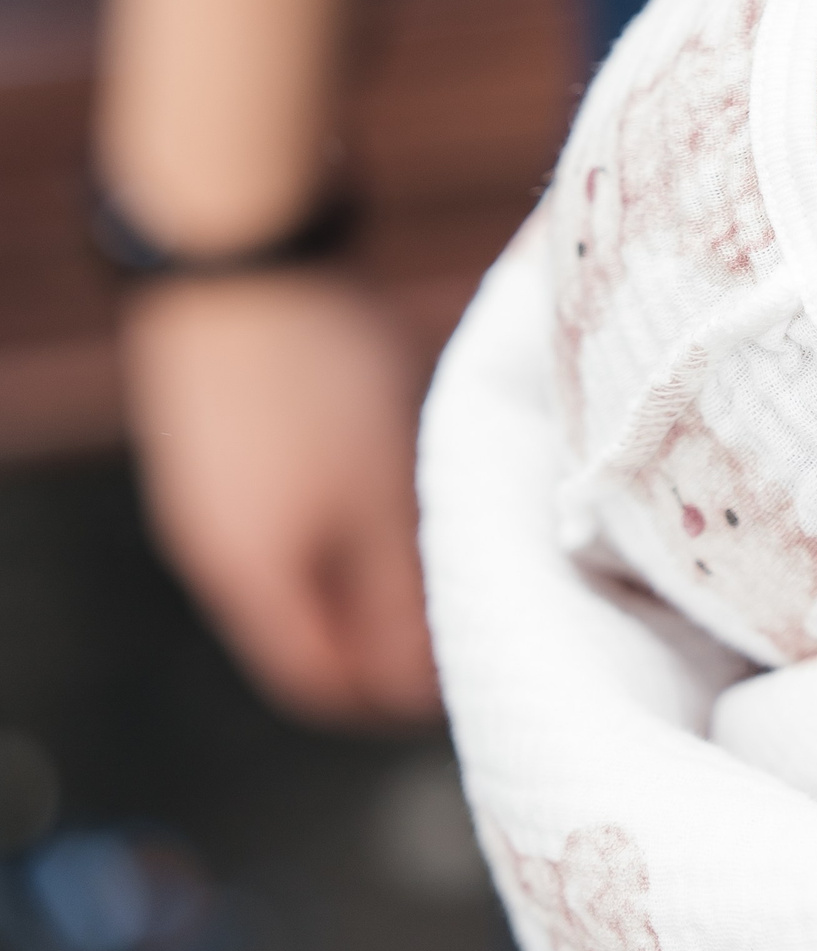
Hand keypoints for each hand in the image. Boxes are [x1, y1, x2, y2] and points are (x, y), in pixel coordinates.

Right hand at [122, 266, 441, 726]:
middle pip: (309, 629)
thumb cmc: (317, 375)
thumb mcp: (380, 495)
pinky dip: (343, 519)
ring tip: (446, 538)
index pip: (320, 684)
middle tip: (470, 603)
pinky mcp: (224, 443)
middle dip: (387, 634)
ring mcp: (212, 493)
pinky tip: (397, 479)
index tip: (468, 671)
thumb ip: (395, 595)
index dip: (393, 698)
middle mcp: (217, 548)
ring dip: (369, 571)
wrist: (241, 252)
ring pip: (302, 567)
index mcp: (252, 578)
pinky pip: (287, 513)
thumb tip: (414, 684)